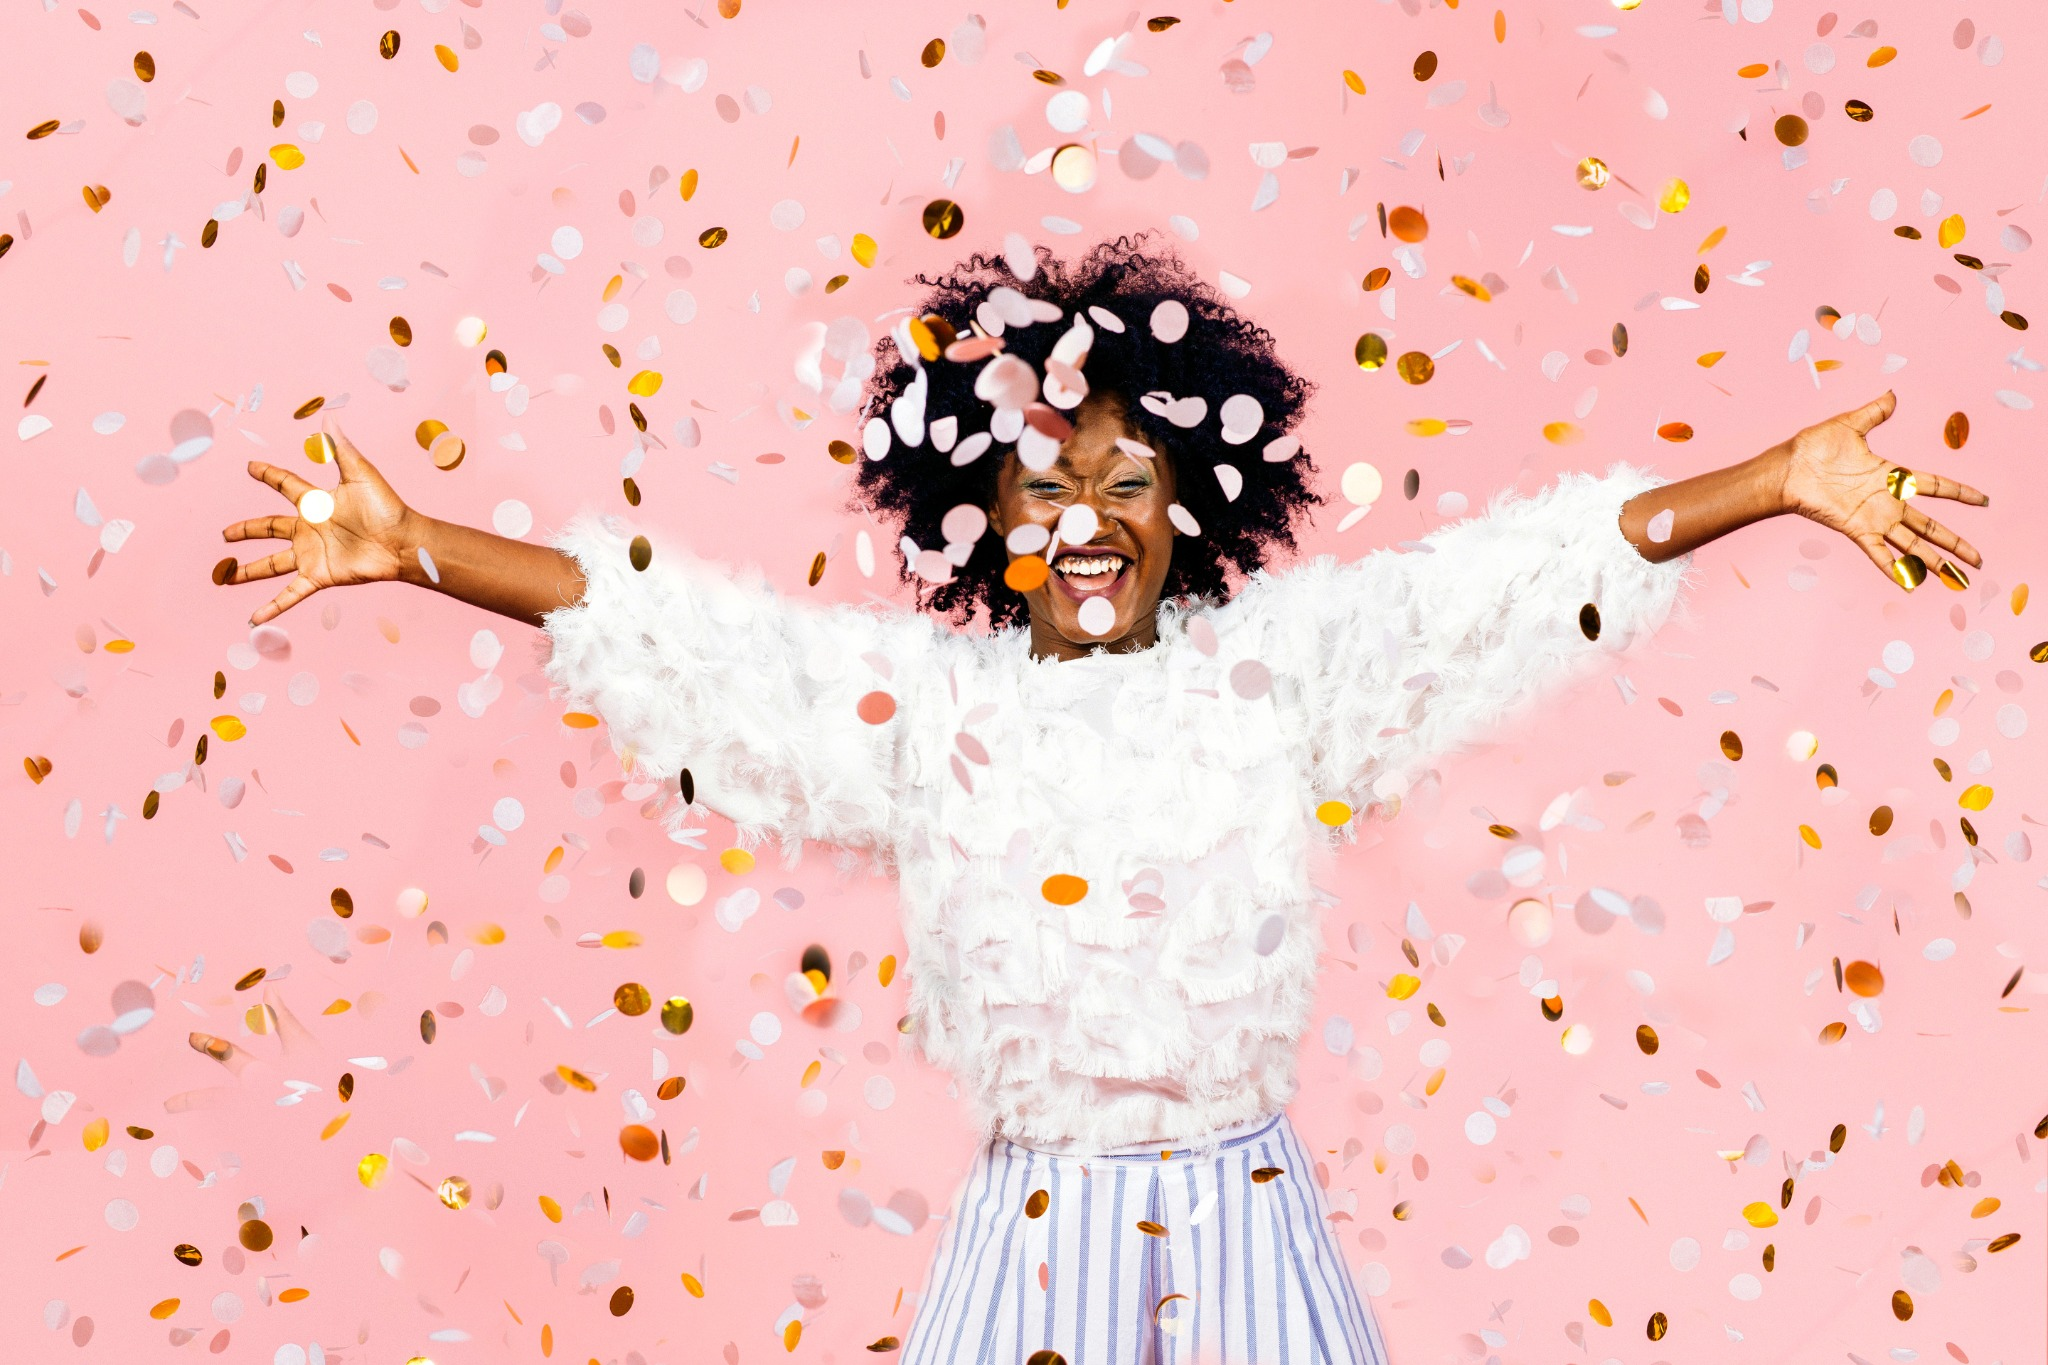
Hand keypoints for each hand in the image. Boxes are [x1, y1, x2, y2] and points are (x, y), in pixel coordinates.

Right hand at [215, 416, 420, 624]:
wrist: (404, 542)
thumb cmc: (387, 507)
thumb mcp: (360, 474)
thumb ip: (341, 449)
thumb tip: (329, 417)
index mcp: (315, 503)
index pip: (285, 485)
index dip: (268, 475)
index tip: (251, 467)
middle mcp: (309, 529)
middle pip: (267, 528)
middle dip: (245, 531)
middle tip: (224, 535)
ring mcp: (312, 554)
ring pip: (271, 564)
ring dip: (247, 571)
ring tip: (225, 577)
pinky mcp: (319, 575)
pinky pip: (290, 593)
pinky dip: (273, 607)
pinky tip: (255, 619)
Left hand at [1777, 390, 1988, 590]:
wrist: (1787, 468)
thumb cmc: (1813, 448)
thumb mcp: (1849, 425)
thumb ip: (1874, 412)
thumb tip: (1892, 394)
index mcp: (1892, 477)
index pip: (1935, 486)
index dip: (1959, 493)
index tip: (1983, 501)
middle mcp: (1887, 502)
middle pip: (1931, 526)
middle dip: (1955, 543)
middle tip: (1978, 560)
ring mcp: (1873, 519)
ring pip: (1913, 544)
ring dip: (1934, 561)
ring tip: (1957, 578)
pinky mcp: (1856, 530)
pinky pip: (1879, 554)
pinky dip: (1894, 568)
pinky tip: (1910, 585)